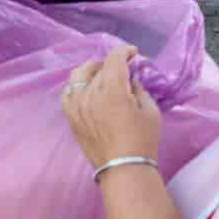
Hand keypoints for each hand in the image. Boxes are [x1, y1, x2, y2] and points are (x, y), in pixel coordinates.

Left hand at [62, 45, 162, 169]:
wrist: (123, 168)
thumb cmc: (143, 140)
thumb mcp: (150, 111)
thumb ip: (139, 89)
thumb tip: (130, 79)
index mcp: (112, 91)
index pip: (114, 59)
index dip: (124, 51)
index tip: (133, 53)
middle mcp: (90, 94)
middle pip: (99, 67)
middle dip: (113, 63)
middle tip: (124, 68)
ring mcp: (76, 105)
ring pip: (79, 76)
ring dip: (92, 69)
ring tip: (102, 72)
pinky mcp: (70, 116)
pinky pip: (68, 92)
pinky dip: (77, 85)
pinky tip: (86, 87)